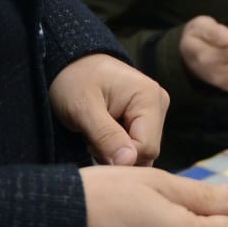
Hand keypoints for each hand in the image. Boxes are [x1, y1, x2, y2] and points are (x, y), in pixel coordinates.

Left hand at [49, 53, 166, 165]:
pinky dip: (117, 148)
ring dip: (115, 153)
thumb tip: (128, 162)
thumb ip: (106, 136)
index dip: (118, 157)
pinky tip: (102, 135)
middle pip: (146, 152)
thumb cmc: (73, 80)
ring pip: (141, 152)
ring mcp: (154, 111)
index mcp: (149, 97)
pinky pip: (136, 146)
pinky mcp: (146, 118)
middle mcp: (158, 103)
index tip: (91, 144)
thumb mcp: (83, 108)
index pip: (146, 148)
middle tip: (91, 138)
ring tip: (95, 135)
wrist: (68, 64)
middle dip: (116, 155)